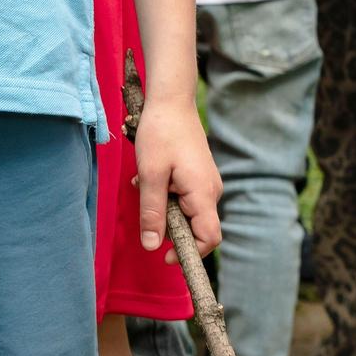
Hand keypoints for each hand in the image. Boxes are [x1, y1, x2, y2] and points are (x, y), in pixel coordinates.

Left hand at [133, 94, 221, 255]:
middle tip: (145, 200)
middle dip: (168, 223)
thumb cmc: (160, 133)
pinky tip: (152, 177)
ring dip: (164, 205)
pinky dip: (166, 193)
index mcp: (203, 193)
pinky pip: (185, 196)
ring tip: (144, 183)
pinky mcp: (199, 175)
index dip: (189, 253)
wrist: (171, 100)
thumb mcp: (150, 175)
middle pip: (195, 227)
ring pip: (187, 211)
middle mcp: (211, 190)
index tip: (164, 255)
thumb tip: (152, 247)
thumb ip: (152, 212)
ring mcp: (207, 182)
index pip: (209, 238)